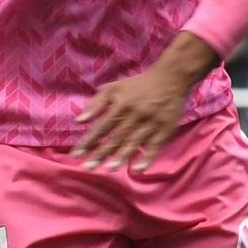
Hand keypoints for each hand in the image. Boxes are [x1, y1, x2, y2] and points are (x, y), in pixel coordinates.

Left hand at [71, 63, 196, 171]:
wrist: (171, 78)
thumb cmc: (138, 85)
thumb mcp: (114, 88)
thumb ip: (96, 104)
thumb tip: (78, 121)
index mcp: (121, 105)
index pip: (102, 126)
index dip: (89, 141)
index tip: (76, 155)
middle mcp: (135, 114)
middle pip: (116, 137)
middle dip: (101, 153)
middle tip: (88, 167)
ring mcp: (152, 122)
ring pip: (134, 142)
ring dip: (121, 157)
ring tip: (109, 169)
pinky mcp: (166, 128)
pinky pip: (155, 146)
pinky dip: (147, 158)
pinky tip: (137, 169)